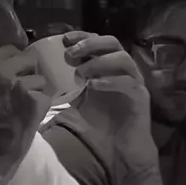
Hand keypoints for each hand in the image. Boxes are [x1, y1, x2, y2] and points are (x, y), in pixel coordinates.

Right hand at [0, 45, 50, 177]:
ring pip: (40, 79)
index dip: (17, 62)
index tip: (16, 75)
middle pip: (29, 58)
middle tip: (23, 92)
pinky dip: (41, 108)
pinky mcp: (34, 101)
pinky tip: (29, 119)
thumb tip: (14, 66)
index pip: (10, 49)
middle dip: (30, 73)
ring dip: (37, 92)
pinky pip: (46, 96)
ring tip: (23, 110)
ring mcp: (18, 85)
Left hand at [63, 31, 152, 167]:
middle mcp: (122, 70)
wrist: (120, 148)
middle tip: (72, 53)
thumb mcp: (79, 102)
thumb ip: (67, 88)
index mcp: (108, 67)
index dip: (82, 36)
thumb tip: (44, 81)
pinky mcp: (141, 96)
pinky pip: (129, 83)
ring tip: (81, 72)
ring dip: (100, 62)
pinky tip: (94, 85)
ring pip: (123, 59)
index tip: (65, 40)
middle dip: (91, 44)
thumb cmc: (101, 124)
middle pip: (113, 43)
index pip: (98, 42)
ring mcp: (134, 81)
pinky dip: (111, 81)